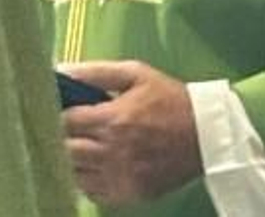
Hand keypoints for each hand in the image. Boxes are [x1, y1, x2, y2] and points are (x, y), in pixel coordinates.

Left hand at [61, 60, 202, 205]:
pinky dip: (86, 181)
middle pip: (64, 150)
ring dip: (69, 160)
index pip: (62, 122)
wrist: (211, 135)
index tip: (54, 109)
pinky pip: (93, 193)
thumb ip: (94, 72)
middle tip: (63, 129)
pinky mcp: (133, 194)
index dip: (53, 115)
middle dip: (58, 138)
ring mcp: (123, 177)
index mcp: (112, 120)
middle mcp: (114, 152)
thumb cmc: (170, 99)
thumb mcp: (135, 74)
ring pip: (75, 174)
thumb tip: (58, 71)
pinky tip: (91, 166)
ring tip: (76, 146)